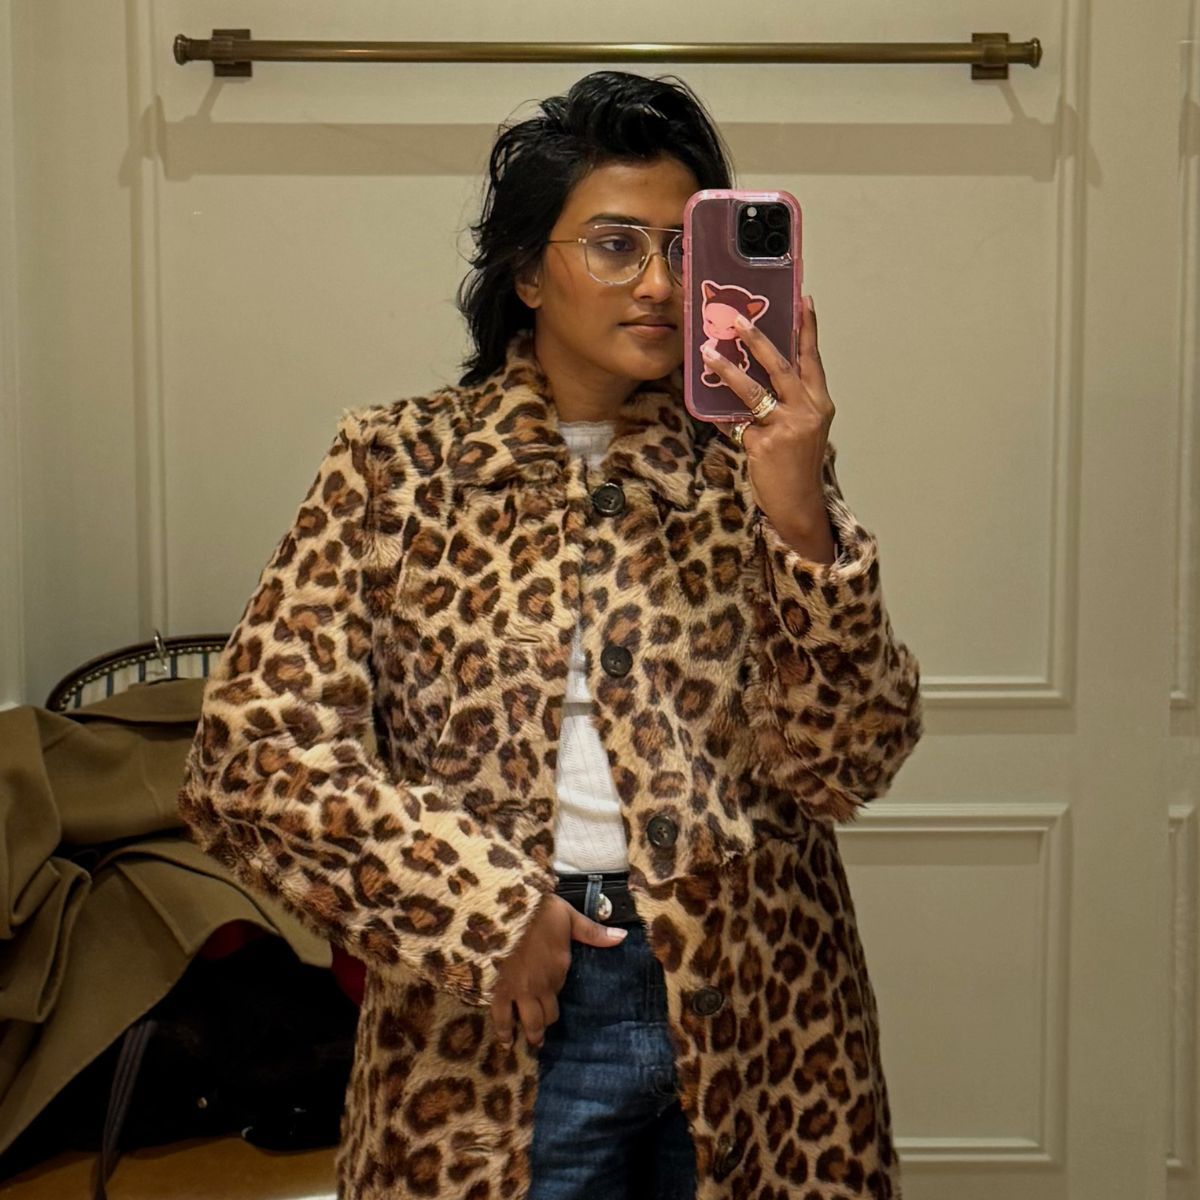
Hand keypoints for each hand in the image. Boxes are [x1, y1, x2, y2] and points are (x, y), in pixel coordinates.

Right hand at [490, 893, 626, 1049]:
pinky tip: (504, 1040)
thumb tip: (622, 936)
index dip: (555, 1001)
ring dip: (529, 1033)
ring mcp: (518, 990)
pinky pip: (500, 1015)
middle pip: (545, 1016)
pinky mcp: (498, 989)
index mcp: (558, 969)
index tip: (551, 1004)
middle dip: (544, 1026)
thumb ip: (593, 932)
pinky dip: (503, 1030)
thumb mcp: (569, 917)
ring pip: (527, 1021)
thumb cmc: (538, 911)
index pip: (560, 995)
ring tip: (527, 1043)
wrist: (505, 910)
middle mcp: (540, 986)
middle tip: (541, 1038)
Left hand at [702, 294, 834, 543]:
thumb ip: (786, 403)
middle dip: (759, 340)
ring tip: (708, 353)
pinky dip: (718, 414)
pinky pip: (734, 422)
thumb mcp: (802, 430)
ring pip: (753, 390)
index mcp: (820, 404)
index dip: (808, 330)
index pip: (812, 360)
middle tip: (738, 319)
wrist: (797, 505)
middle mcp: (808, 411)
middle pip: (782, 366)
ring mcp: (787, 427)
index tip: (803, 301)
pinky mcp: (765, 444)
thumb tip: (754, 374)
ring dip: (728, 369)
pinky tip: (703, 405)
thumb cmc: (797, 467)